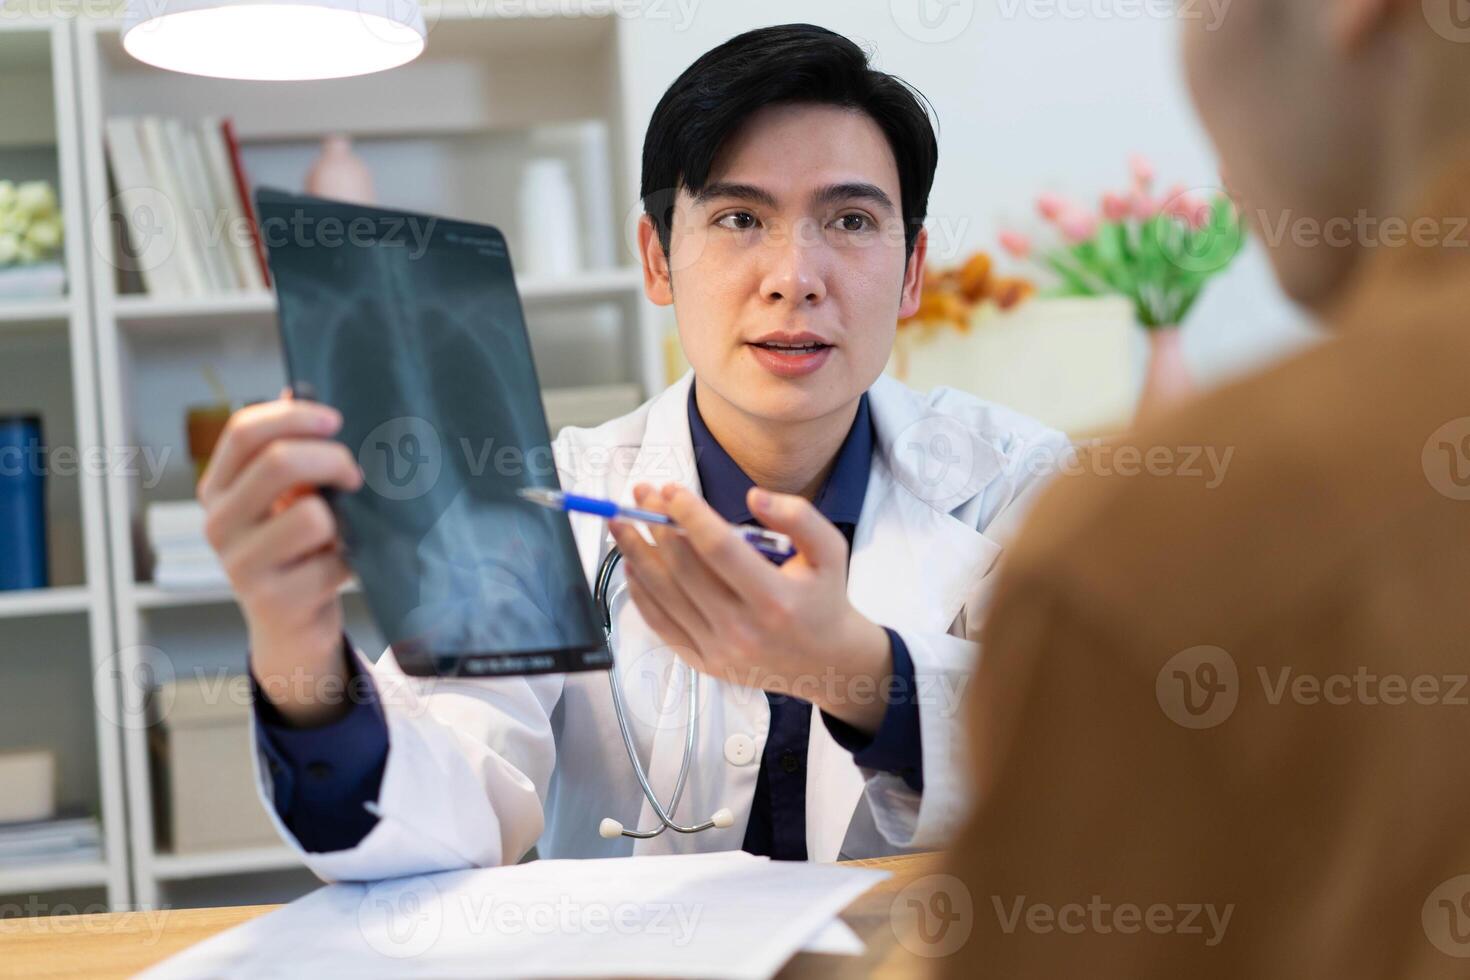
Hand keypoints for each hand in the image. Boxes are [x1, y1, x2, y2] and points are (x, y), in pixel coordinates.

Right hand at [197, 390, 363, 726]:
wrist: (294, 627)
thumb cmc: (297, 549)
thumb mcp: (288, 497)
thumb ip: (291, 450)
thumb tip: (298, 387)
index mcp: (217, 489)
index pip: (243, 431)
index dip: (294, 416)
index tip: (335, 420)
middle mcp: (217, 524)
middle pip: (278, 463)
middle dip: (332, 459)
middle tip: (355, 474)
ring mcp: (240, 565)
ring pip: (310, 515)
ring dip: (342, 519)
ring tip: (341, 531)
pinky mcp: (273, 600)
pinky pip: (332, 560)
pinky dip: (350, 560)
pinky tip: (341, 568)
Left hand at [609, 483, 892, 734]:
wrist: (826, 663)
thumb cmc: (824, 599)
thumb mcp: (830, 551)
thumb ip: (799, 517)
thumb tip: (753, 497)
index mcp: (774, 599)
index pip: (718, 549)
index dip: (688, 515)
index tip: (669, 489)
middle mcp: (742, 629)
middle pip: (683, 569)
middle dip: (656, 525)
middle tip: (642, 495)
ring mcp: (718, 650)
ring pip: (663, 595)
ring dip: (636, 554)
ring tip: (621, 524)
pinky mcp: (703, 662)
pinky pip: (660, 623)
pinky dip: (640, 592)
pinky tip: (632, 564)